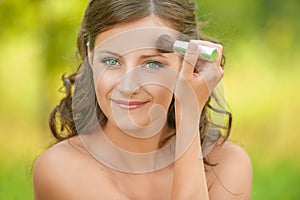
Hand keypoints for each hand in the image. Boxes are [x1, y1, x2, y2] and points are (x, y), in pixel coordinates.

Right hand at [173, 41, 222, 155]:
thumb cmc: (186, 99)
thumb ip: (189, 59)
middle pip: (208, 52)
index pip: (214, 48)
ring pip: (203, 58)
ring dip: (192, 57)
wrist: (188, 114)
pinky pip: (201, 65)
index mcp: (214, 71)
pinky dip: (192, 63)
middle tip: (181, 52)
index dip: (202, 44)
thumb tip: (193, 44)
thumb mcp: (184, 77)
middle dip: (195, 50)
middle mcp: (216, 72)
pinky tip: (184, 70)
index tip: (188, 47)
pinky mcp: (207, 78)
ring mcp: (212, 75)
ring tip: (181, 64)